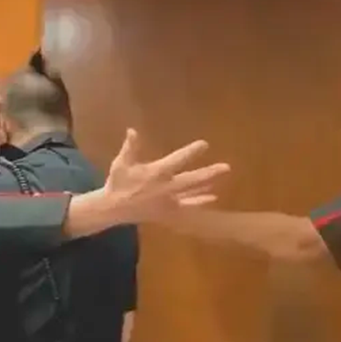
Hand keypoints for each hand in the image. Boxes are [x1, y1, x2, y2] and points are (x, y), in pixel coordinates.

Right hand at [104, 129, 230, 220]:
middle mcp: (167, 187)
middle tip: (226, 167)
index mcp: (157, 173)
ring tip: (221, 178)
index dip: (192, 152)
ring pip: (193, 192)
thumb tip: (132, 130)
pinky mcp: (169, 211)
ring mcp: (169, 200)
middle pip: (193, 179)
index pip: (178, 160)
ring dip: (208, 185)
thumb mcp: (121, 163)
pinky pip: (187, 206)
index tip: (204, 144)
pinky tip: (212, 197)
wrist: (114, 208)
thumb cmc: (118, 183)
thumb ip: (130, 147)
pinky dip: (200, 202)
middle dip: (209, 173)